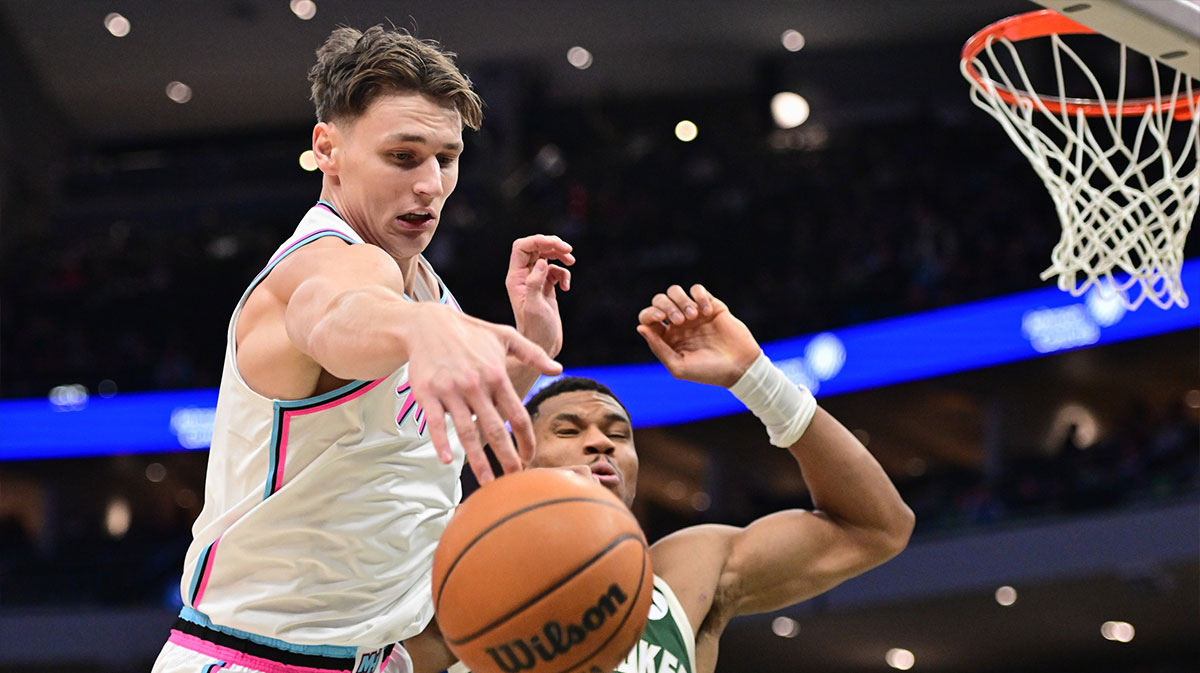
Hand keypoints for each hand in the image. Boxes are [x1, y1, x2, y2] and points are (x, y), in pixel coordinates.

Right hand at [405, 304, 561, 483]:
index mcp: (497, 375)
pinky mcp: (427, 393)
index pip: (518, 415)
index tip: (530, 457)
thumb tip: (558, 370)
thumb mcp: (505, 335)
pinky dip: (441, 443)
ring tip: (487, 482)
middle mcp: (476, 385)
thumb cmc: (470, 331)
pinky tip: (448, 461)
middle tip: (516, 479)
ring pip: (467, 432)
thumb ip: (533, 354)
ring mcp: (451, 390)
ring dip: (477, 460)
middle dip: (507, 457)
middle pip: (496, 429)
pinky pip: (435, 423)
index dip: (526, 440)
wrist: (427, 323)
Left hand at [505, 235, 573, 357]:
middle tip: (568, 251)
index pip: (522, 247)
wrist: (543, 347)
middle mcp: (523, 277)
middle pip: (535, 248)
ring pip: (546, 257)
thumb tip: (541, 262)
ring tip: (571, 262)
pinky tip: (567, 288)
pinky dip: (564, 274)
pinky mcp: (546, 289)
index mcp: (515, 278)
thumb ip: (535, 283)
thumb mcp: (535, 307)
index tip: (557, 245)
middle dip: (552, 245)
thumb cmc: (536, 330)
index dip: (538, 240)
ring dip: (560, 256)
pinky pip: (555, 271)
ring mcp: (535, 282)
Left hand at [636, 284, 761, 387]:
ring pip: (675, 291)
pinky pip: (697, 289)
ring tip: (693, 316)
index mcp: (667, 338)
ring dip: (681, 300)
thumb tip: (640, 328)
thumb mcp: (678, 366)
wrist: (740, 367)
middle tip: (681, 321)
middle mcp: (678, 324)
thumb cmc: (708, 372)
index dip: (650, 314)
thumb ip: (658, 348)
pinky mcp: (711, 305)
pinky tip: (707, 311)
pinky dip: (699, 296)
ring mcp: (694, 313)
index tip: (660, 319)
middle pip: (659, 300)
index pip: (648, 318)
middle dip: (666, 306)